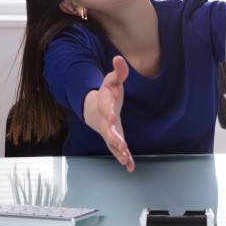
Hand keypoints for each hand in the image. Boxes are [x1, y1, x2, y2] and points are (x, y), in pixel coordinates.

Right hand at [84, 56, 134, 171]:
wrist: (95, 108)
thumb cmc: (106, 93)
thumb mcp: (112, 80)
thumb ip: (119, 72)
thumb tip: (119, 58)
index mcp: (104, 106)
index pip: (106, 109)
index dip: (109, 113)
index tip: (112, 117)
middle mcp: (104, 122)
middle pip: (108, 132)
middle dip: (114, 139)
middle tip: (121, 146)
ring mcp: (108, 133)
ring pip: (112, 145)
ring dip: (119, 153)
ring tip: (126, 160)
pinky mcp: (114, 140)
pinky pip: (118, 151)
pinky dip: (124, 159)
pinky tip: (130, 167)